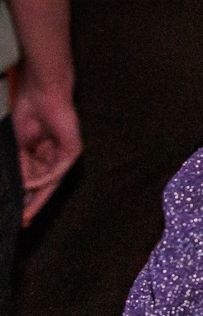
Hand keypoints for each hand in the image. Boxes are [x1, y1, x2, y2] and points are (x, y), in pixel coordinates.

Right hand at [11, 62, 81, 224]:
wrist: (41, 94)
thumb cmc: (30, 113)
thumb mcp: (21, 145)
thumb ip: (23, 166)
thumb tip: (20, 187)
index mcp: (42, 155)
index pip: (36, 181)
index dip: (26, 197)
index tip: (16, 214)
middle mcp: (55, 157)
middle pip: (45, 186)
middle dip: (34, 204)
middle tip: (24, 221)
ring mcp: (64, 153)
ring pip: (52, 183)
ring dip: (39, 198)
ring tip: (27, 214)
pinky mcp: (72, 149)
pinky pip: (58, 170)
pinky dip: (44, 179)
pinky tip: (30, 186)